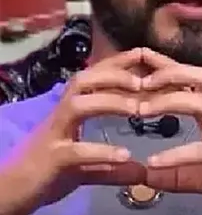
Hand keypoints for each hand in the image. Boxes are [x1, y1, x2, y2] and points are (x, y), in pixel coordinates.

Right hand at [0, 49, 146, 214]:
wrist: (10, 192)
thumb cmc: (47, 171)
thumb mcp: (86, 165)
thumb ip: (112, 165)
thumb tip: (142, 171)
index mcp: (70, 110)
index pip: (93, 78)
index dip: (117, 64)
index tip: (144, 54)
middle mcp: (61, 116)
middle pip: (83, 81)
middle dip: (114, 76)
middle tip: (144, 82)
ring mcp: (54, 135)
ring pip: (78, 106)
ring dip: (109, 102)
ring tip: (138, 109)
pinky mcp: (51, 159)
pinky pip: (76, 150)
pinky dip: (101, 151)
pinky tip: (124, 155)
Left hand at [137, 49, 201, 214]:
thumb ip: (176, 172)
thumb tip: (143, 175)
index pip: (192, 82)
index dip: (168, 67)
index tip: (141, 56)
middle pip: (200, 78)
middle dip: (169, 72)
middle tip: (139, 78)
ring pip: (199, 102)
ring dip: (168, 100)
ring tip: (140, 109)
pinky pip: (201, 149)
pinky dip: (176, 154)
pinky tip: (154, 162)